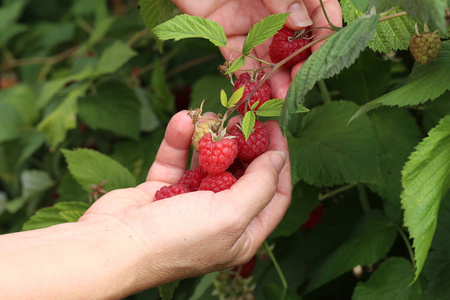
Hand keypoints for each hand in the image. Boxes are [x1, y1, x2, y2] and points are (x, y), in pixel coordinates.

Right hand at [0, 111, 290, 298]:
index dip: (280, 162)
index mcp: (242, 234)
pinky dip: (180, 140)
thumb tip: (279, 159)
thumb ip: (260, 186)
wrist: (111, 246)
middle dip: (244, 144)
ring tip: (212, 115)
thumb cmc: (175, 238)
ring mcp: (190, 203)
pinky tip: (183, 119)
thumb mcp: (230, 215)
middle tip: (244, 115)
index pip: (275, 195)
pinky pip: (177, 159)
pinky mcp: (163, 190)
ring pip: (209, 162)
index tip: (276, 128)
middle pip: (242, 174)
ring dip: (210, 137)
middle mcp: (220, 219)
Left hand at [172, 0, 341, 98]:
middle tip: (299, 84)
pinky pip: (240, 60)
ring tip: (281, 96)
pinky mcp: (227, 36)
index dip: (323, 35)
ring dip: (276, 78)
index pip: (318, 12)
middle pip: (294, 42)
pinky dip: (247, 77)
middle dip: (298, 65)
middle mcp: (275, 10)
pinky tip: (256, 92)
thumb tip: (303, 24)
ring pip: (269, 56)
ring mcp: (252, 24)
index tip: (322, 56)